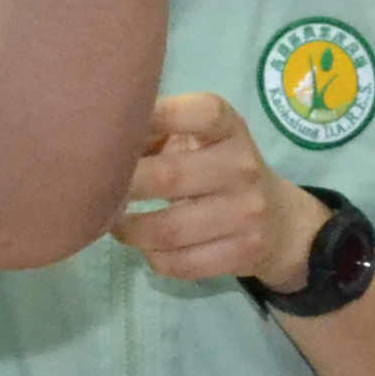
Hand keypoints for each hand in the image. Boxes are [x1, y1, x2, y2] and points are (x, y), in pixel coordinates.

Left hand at [112, 94, 329, 287]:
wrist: (280, 222)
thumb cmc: (217, 169)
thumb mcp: (197, 140)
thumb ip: (153, 133)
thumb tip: (97, 141)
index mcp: (229, 129)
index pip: (201, 113)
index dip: (157, 116)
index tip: (116, 126)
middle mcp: (242, 167)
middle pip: (169, 177)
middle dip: (123, 186)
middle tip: (94, 191)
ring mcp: (247, 212)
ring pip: (168, 230)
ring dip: (129, 230)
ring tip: (112, 222)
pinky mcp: (243, 252)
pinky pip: (180, 263)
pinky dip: (154, 258)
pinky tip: (147, 247)